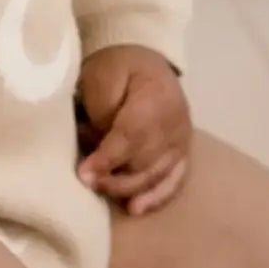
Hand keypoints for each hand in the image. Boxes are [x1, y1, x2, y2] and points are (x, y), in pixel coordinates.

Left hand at [77, 44, 191, 215]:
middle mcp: (177, 123)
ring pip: (157, 175)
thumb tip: (97, 146)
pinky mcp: (183, 152)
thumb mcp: (102, 75)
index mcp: (157, 97)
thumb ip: (102, 110)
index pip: (132, 135)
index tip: (85, 174)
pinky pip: (174, 180)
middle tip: (86, 181)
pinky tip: (136, 209)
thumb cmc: (117, 65)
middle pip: (145, 160)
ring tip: (102, 192)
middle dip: (113, 176)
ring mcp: (183, 140)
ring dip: (127, 188)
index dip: (108, 158)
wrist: (144, 57)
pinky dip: (156, 197)